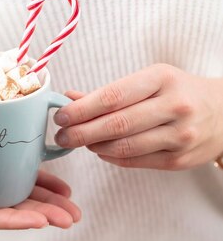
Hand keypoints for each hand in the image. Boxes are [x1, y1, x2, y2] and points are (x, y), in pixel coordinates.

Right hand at [0, 104, 80, 228]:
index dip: (14, 220)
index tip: (41, 220)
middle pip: (8, 209)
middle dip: (40, 215)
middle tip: (70, 217)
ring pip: (16, 195)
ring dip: (46, 201)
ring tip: (72, 206)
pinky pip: (16, 175)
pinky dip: (39, 180)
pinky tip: (60, 185)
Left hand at [54, 64, 222, 170]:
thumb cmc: (179, 91)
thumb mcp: (150, 80)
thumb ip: (110, 92)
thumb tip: (69, 99)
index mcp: (162, 79)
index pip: (112, 96)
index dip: (82, 109)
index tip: (60, 115)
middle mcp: (174, 107)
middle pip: (116, 124)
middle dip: (81, 132)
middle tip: (61, 136)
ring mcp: (180, 136)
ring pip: (124, 147)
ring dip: (94, 146)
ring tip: (78, 142)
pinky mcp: (179, 160)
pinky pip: (135, 161)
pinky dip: (112, 157)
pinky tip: (100, 150)